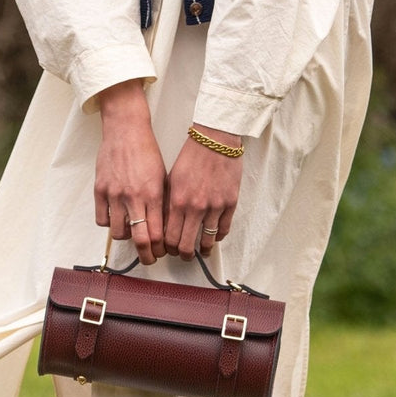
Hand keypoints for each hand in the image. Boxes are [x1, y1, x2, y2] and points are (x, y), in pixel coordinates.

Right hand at [93, 80, 165, 264]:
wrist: (125, 130)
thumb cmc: (147, 152)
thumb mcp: (162, 177)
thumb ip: (162, 203)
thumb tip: (164, 228)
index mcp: (152, 194)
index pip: (156, 234)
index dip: (159, 249)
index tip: (161, 253)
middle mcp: (133, 197)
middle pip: (139, 239)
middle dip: (146, 255)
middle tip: (148, 258)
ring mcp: (114, 194)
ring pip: (118, 232)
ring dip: (126, 236)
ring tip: (131, 231)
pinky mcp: (100, 190)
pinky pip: (102, 219)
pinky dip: (109, 222)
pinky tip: (116, 216)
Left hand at [164, 123, 242, 259]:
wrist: (215, 141)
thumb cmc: (192, 157)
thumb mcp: (172, 179)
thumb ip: (169, 203)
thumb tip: (166, 225)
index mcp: (177, 201)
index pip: (169, 237)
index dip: (168, 248)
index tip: (169, 249)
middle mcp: (195, 207)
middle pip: (187, 245)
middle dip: (183, 254)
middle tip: (184, 255)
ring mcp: (214, 207)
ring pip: (208, 241)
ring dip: (203, 250)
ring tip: (202, 251)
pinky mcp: (230, 203)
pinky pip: (224, 229)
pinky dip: (219, 237)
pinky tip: (215, 237)